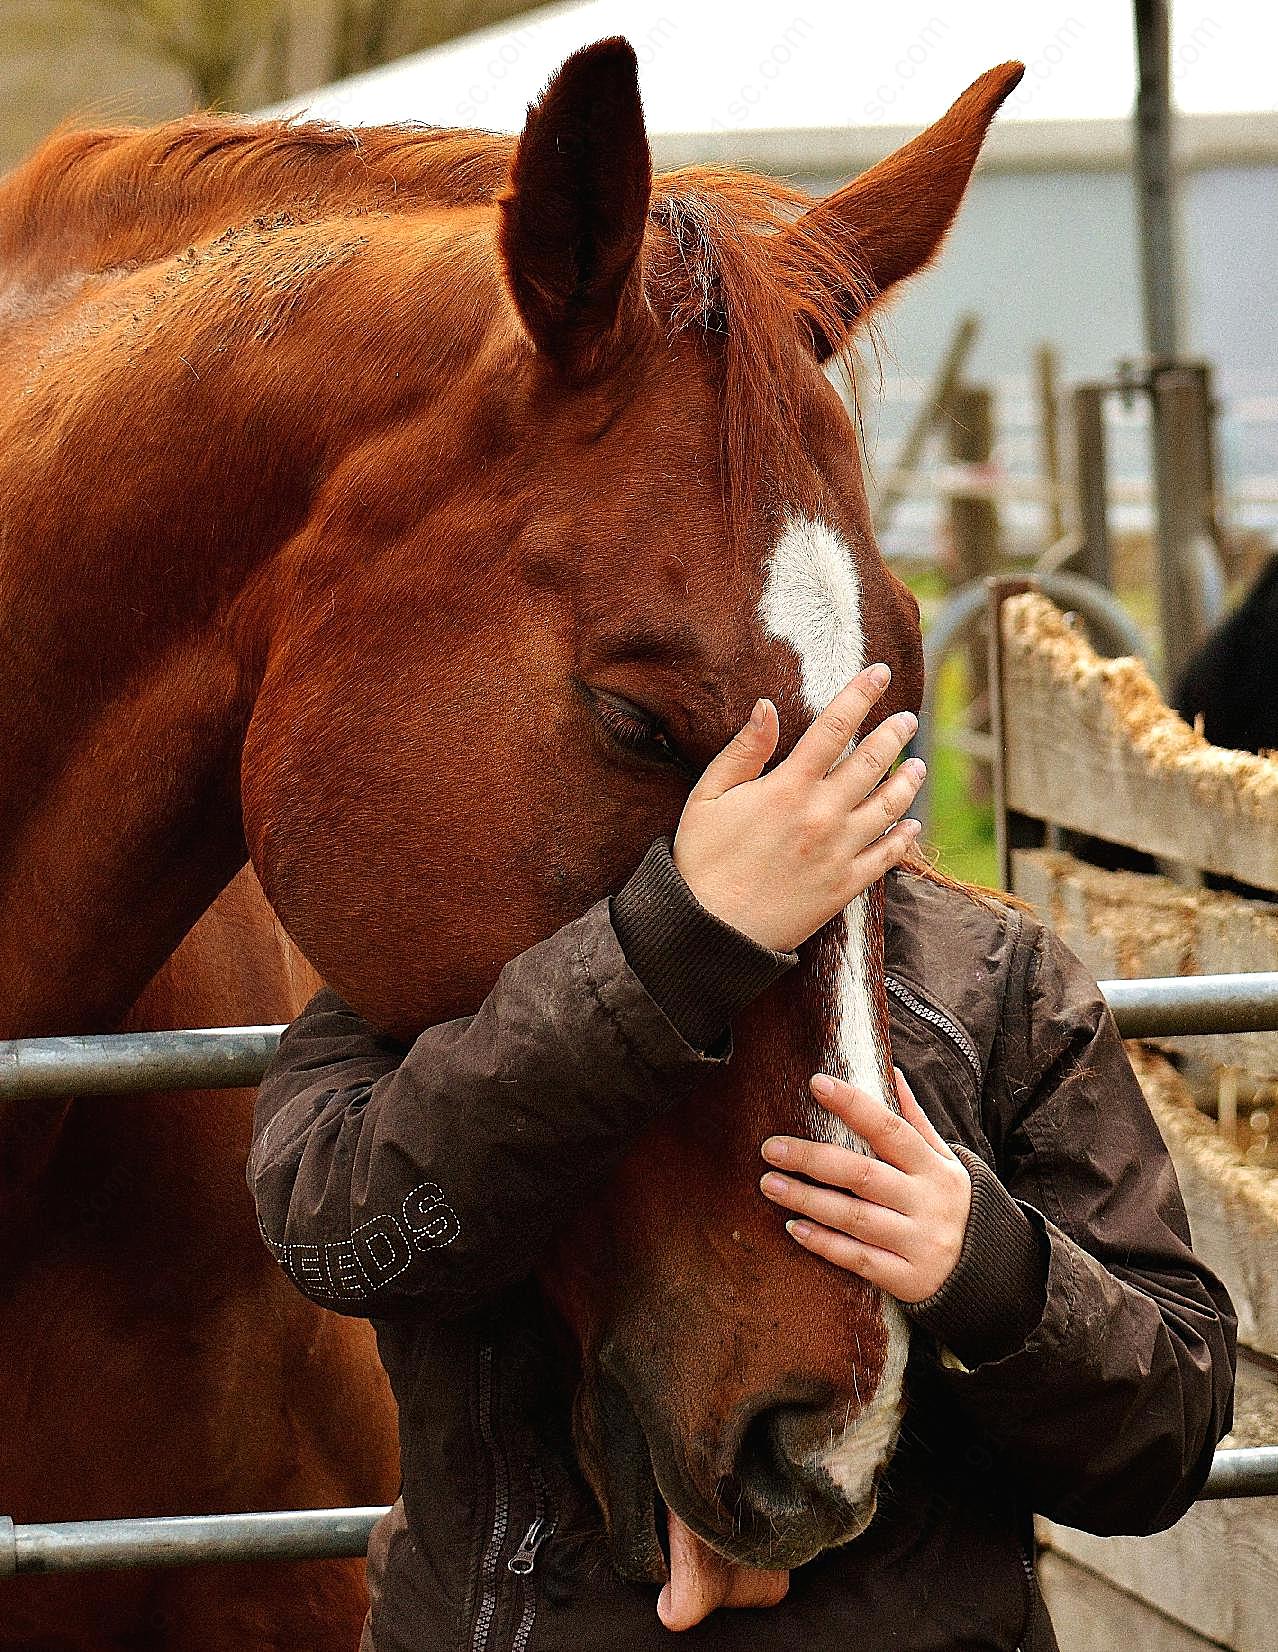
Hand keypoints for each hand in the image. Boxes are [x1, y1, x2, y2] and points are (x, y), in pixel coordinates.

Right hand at [673, 666, 923, 952]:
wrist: (710, 931)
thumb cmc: (702, 860)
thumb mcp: (709, 796)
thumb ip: (744, 751)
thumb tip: (767, 706)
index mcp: (788, 788)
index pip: (834, 728)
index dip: (860, 695)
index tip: (880, 672)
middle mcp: (821, 815)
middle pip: (871, 762)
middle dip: (894, 734)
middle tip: (906, 720)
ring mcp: (838, 851)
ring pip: (889, 807)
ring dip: (907, 782)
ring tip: (917, 765)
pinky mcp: (845, 885)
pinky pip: (887, 856)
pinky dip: (905, 838)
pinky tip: (913, 826)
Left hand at [758, 1069, 971, 1301]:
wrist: (990, 1273)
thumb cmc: (952, 1205)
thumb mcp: (945, 1161)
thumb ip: (914, 1121)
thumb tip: (892, 1070)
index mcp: (934, 1168)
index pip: (890, 1129)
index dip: (854, 1105)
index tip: (817, 1083)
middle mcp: (927, 1203)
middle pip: (864, 1175)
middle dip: (813, 1159)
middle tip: (772, 1148)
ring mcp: (918, 1242)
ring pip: (855, 1218)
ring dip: (807, 1200)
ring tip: (770, 1184)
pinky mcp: (907, 1278)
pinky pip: (859, 1259)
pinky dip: (824, 1243)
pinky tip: (794, 1227)